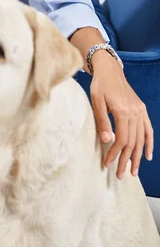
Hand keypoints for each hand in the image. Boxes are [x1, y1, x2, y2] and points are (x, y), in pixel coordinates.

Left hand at [90, 56, 153, 178]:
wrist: (110, 70)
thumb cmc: (100, 85)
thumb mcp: (96, 101)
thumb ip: (103, 121)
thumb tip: (108, 140)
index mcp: (123, 111)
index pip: (121, 140)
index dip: (115, 154)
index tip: (107, 164)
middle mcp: (135, 113)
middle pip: (132, 143)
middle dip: (126, 161)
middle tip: (120, 175)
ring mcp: (140, 111)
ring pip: (141, 139)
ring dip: (138, 157)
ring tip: (133, 171)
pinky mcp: (141, 109)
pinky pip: (148, 130)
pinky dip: (149, 143)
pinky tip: (148, 156)